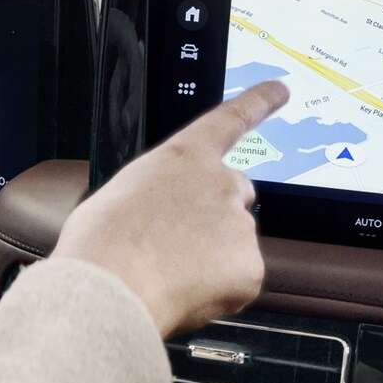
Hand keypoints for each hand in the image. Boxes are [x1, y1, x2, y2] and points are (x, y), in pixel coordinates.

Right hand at [51, 80, 289, 336]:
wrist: (111, 284)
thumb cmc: (101, 243)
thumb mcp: (121, 196)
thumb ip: (158, 196)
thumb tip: (163, 223)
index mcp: (185, 158)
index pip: (230, 121)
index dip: (259, 103)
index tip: (280, 89)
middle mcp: (221, 183)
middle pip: (236, 195)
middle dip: (216, 217)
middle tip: (178, 244)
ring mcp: (240, 225)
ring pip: (234, 244)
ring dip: (211, 259)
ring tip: (167, 274)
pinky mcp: (251, 267)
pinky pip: (239, 282)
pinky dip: (219, 292)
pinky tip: (185, 293)